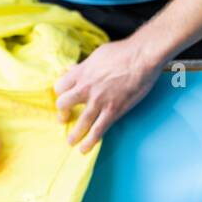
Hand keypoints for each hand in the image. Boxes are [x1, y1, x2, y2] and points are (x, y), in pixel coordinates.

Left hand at [55, 37, 161, 151]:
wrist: (142, 57)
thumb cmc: (122, 52)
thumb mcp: (97, 55)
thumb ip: (83, 66)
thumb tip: (72, 69)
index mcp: (81, 72)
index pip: (60, 86)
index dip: (60, 93)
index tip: (63, 98)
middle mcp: (86, 88)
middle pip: (63, 104)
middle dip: (62, 113)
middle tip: (64, 118)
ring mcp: (99, 101)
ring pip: (81, 122)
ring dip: (74, 134)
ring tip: (71, 141)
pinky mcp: (113, 111)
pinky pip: (98, 130)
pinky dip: (90, 141)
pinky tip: (85, 148)